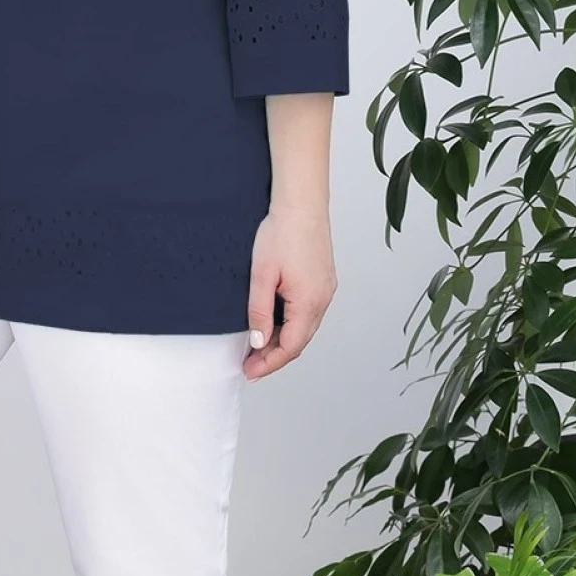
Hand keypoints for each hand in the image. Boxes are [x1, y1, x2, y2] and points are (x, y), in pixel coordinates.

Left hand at [242, 200, 337, 380]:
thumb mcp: (261, 275)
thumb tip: (258, 342)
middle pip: (300, 342)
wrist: (302, 204)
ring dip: (283, 341)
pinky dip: (291, 325)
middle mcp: (323, 300)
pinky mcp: (323, 281)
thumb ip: (260, 312)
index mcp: (309, 302)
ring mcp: (326, 291)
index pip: (290, 347)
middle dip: (275, 356)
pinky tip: (275, 324)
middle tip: (250, 364)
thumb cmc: (282, 233)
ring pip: (304, 328)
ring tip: (258, 348)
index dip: (269, 363)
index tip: (249, 371)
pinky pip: (308, 313)